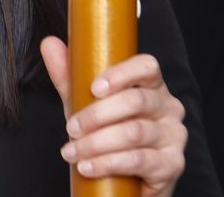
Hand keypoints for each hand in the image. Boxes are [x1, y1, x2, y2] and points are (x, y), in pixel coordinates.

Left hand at [40, 36, 186, 196]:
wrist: (126, 181)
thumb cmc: (109, 135)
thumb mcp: (87, 104)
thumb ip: (70, 76)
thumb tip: (49, 43)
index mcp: (152, 85)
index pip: (147, 66)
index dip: (122, 74)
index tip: (94, 87)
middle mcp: (169, 106)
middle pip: (135, 101)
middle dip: (96, 115)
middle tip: (71, 129)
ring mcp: (174, 135)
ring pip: (134, 133)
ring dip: (96, 143)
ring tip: (72, 152)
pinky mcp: (173, 164)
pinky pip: (139, 160)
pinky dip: (107, 163)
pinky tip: (87, 166)